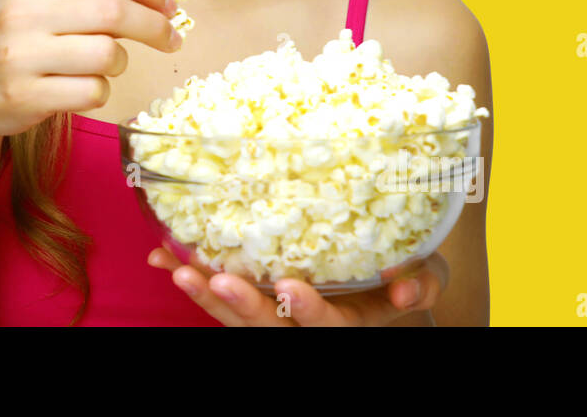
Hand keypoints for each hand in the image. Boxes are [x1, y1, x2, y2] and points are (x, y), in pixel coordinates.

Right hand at [0, 0, 182, 139]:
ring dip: (121, 63)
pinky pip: (92, 92)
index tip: (168, 4)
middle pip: (113, 11)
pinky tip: (84, 88)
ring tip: (109, 65)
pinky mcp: (26, 96)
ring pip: (107, 55)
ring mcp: (22, 56)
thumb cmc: (17, 38)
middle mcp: (25, 12)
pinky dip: (100, 91)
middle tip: (170, 38)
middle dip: (154, 26)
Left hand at [147, 244, 448, 325]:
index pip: (327, 325)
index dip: (308, 311)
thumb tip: (408, 290)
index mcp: (349, 321)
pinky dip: (193, 279)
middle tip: (219, 279)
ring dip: (206, 295)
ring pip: (236, 316)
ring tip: (176, 268)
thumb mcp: (425, 277)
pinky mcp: (253, 300)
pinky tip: (161, 258)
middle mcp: (307, 324)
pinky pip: (219, 297)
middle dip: (243, 306)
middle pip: (270, 327)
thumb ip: (420, 283)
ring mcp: (276, 315)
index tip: (290, 288)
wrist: (384, 277)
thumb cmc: (403, 272)